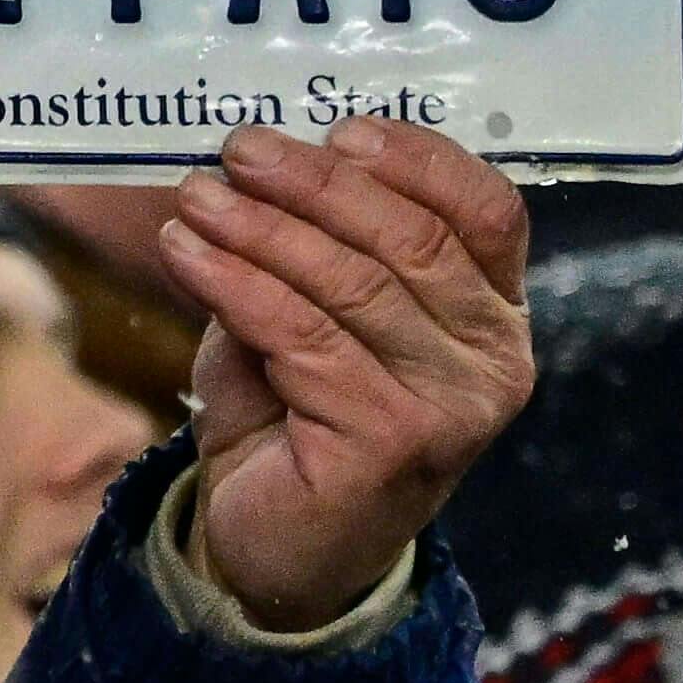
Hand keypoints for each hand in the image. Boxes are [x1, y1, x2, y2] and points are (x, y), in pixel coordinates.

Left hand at [155, 116, 533, 632]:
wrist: (275, 553)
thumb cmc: (294, 424)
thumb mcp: (304, 320)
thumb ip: (305, 251)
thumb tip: (253, 169)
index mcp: (495, 315)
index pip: (487, 212)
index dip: (417, 159)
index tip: (337, 129)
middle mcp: (494, 359)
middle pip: (411, 238)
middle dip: (315, 183)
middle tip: (237, 152)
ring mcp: (452, 405)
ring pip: (351, 284)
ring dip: (261, 229)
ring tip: (196, 198)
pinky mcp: (393, 440)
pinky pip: (302, 336)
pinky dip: (236, 283)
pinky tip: (187, 253)